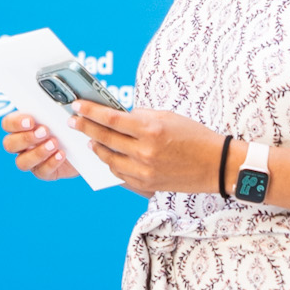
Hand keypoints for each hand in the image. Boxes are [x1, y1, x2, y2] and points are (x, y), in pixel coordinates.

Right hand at [0, 111, 77, 180]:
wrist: (83, 145)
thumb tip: (50, 101)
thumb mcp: (58, 115)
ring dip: (38, 152)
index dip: (15, 123)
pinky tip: (61, 154)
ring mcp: (31, 160)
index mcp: (21, 127)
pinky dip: (51, 162)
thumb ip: (49, 110)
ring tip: (54, 144)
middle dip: (26, 138)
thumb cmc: (67, 126)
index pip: (7, 124)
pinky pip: (41, 171)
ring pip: (22, 162)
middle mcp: (22, 145)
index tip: (31, 120)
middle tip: (45, 131)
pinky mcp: (44, 172)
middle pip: (9, 144)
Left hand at [69, 104, 222, 197]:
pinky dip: (111, 162)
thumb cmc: (194, 136)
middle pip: (104, 138)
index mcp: (151, 129)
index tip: (76, 106)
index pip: (111, 119)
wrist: (216, 165)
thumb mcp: (167, 117)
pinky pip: (119, 173)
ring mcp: (144, 170)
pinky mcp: (146, 184)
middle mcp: (145, 151)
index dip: (90, 111)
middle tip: (73, 121)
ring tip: (89, 139)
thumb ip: (140, 116)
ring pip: (108, 158)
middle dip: (85, 128)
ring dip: (96, 147)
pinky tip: (107, 155)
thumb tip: (117, 115)